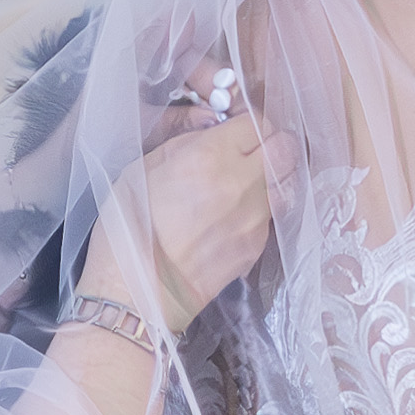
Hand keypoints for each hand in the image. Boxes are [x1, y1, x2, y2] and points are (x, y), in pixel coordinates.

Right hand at [90, 112, 279, 332]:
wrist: (136, 292)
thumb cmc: (129, 227)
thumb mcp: (144, 167)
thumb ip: (187, 142)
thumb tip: (215, 131)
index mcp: (210, 157)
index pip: (259, 122)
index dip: (250, 123)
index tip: (238, 131)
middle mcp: (242, 184)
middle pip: (286, 148)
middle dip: (271, 145)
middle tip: (251, 153)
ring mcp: (255, 219)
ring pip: (285, 183)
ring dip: (272, 177)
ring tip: (246, 185)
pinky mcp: (257, 247)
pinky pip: (270, 215)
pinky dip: (259, 209)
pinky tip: (233, 217)